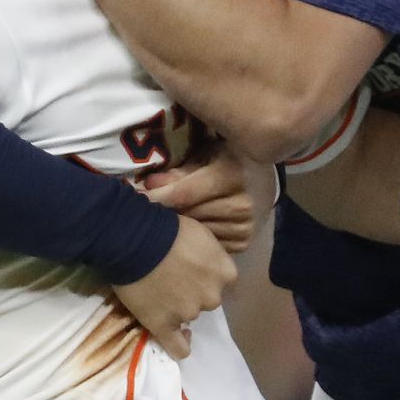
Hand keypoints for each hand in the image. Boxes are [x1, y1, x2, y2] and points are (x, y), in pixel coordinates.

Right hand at [114, 214, 237, 359]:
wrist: (133, 240)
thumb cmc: (167, 228)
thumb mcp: (201, 233)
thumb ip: (211, 255)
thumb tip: (208, 265)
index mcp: (225, 272)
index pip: (222, 279)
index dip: (206, 273)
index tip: (192, 267)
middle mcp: (212, 296)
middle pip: (207, 299)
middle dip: (193, 291)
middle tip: (173, 278)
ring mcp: (188, 313)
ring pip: (189, 316)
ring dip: (178, 307)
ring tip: (158, 293)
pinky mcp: (164, 326)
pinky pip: (178, 347)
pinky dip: (181, 346)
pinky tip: (179, 338)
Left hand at [142, 145, 269, 255]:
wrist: (264, 180)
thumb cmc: (228, 160)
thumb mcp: (205, 155)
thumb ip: (178, 171)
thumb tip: (147, 185)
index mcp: (231, 173)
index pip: (183, 194)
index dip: (156, 199)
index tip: (135, 201)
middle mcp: (242, 202)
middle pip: (189, 215)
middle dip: (167, 214)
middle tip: (147, 213)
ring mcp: (246, 226)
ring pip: (197, 233)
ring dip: (181, 229)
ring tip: (169, 221)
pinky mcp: (244, 242)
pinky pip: (209, 245)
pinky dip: (198, 239)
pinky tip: (191, 231)